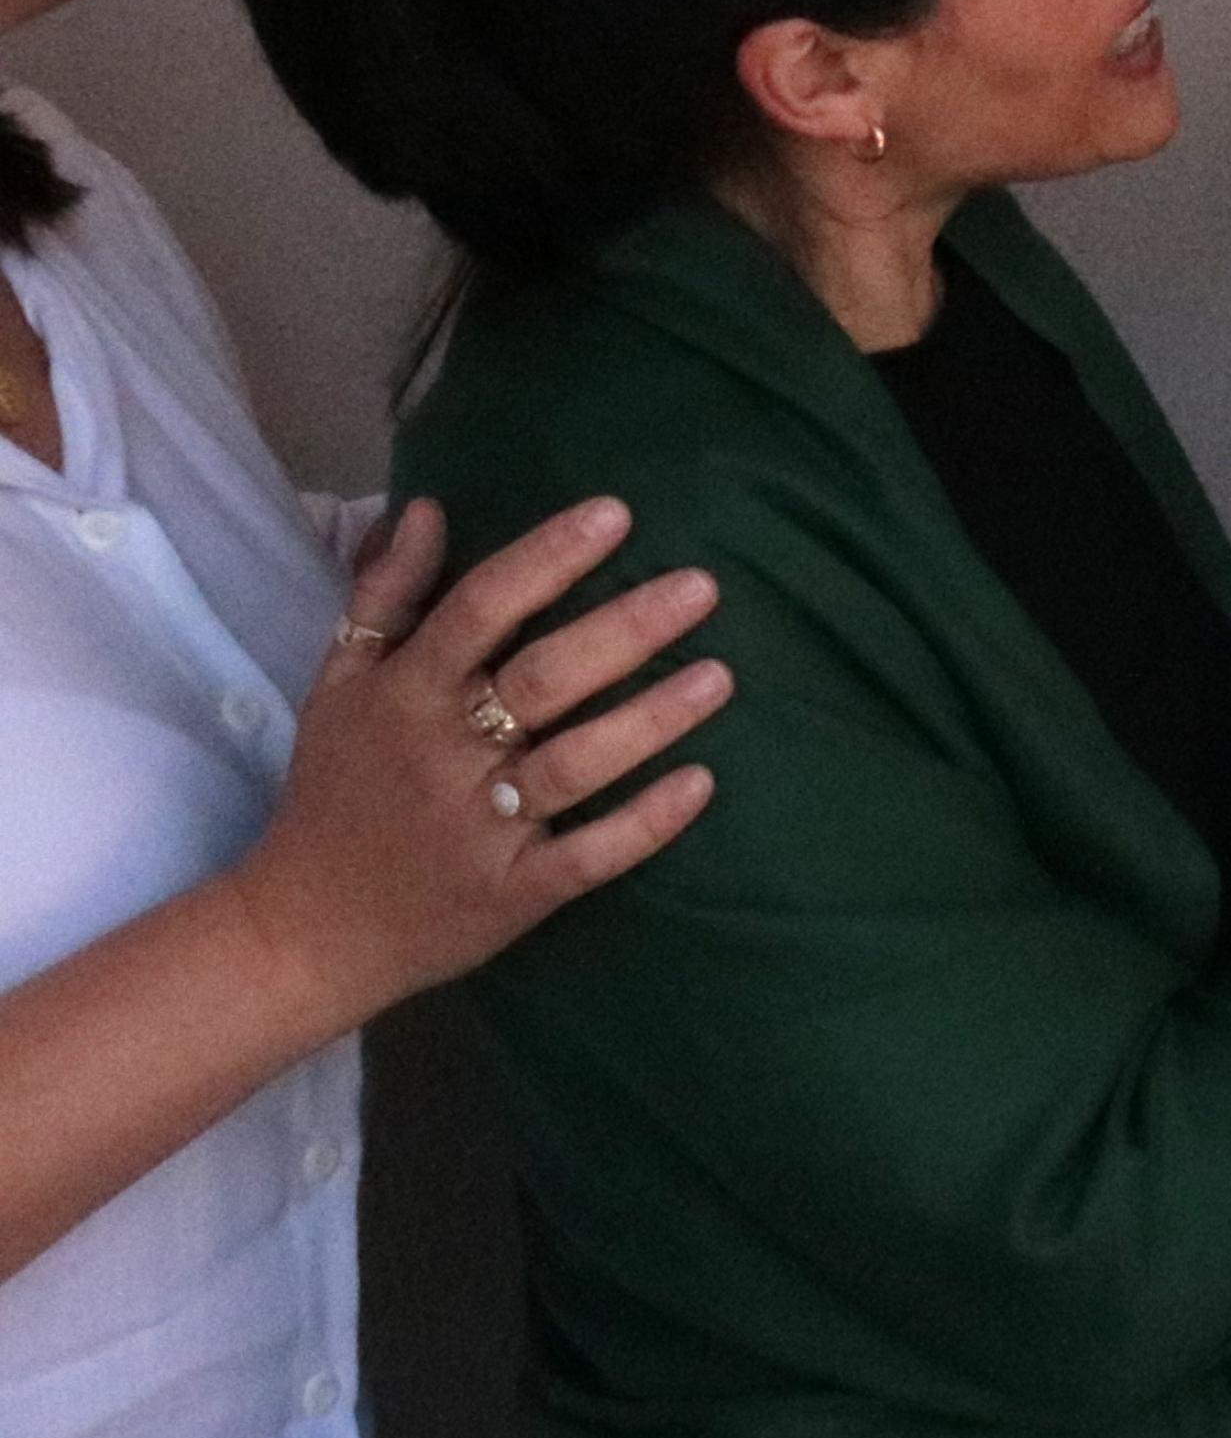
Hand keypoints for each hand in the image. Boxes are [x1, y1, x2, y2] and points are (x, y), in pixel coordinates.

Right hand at [234, 499, 727, 1011]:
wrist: (302, 930)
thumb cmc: (335, 791)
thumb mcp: (339, 688)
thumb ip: (385, 598)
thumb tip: (425, 508)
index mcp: (403, 696)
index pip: (479, 609)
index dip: (546, 559)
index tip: (617, 514)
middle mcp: (443, 755)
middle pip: (543, 679)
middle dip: (625, 629)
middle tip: (703, 586)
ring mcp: (481, 827)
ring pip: (576, 764)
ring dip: (652, 719)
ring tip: (722, 676)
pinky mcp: (512, 892)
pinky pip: (588, 853)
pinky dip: (645, 821)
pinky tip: (703, 782)